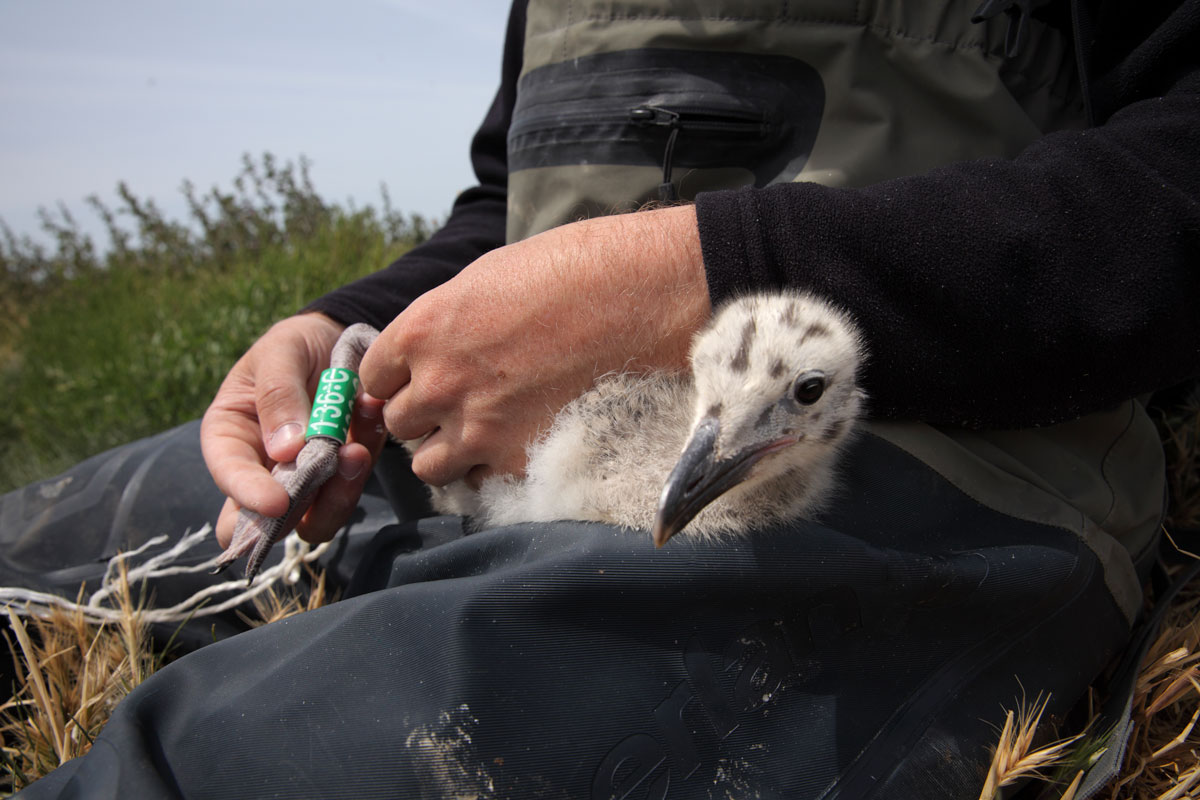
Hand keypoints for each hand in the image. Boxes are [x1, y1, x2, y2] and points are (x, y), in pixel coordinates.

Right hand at [201, 312, 387, 547]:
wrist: (339, 339)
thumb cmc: (294, 345)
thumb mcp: (280, 352)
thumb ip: (278, 394)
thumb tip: (284, 450)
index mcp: (230, 437)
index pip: (229, 478)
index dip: (247, 495)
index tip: (276, 502)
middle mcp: (262, 468)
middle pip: (268, 521)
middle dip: (300, 508)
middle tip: (331, 468)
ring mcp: (304, 479)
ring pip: (315, 518)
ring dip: (340, 493)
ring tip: (358, 450)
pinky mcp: (341, 477)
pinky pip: (352, 488)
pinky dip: (365, 462)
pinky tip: (372, 416)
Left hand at [360, 204, 710, 487]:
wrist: (633, 298)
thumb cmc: (566, 271)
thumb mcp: (483, 280)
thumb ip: (442, 324)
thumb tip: (429, 348)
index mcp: (422, 331)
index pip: (370, 378)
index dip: (396, 380)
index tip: (419, 377)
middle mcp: (439, 384)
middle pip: (398, 424)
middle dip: (423, 415)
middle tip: (458, 402)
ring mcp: (477, 427)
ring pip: (427, 465)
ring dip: (446, 451)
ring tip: (481, 432)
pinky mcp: (517, 458)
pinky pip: (479, 482)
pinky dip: (489, 470)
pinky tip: (516, 443)